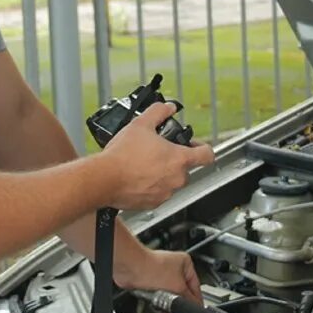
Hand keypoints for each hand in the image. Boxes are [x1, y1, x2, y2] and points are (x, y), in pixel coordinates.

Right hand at [100, 102, 215, 210]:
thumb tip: (167, 107)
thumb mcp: (141, 124)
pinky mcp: (152, 204)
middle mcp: (176, 179)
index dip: (203, 148)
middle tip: (159, 151)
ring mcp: (165, 193)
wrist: (104, 179)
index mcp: (179, 159)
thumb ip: (159, 112)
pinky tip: (137, 177)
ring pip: (171, 181)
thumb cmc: (123, 156)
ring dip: (162, 173)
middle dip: (175, 160)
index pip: (207, 155)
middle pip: (186, 168)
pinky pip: (157, 193)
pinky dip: (151, 186)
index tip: (195, 145)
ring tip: (144, 163)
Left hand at [115, 248, 202, 312]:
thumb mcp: (178, 287)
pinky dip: (159, 305)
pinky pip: (159, 298)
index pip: (195, 287)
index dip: (195, 303)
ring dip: (168, 309)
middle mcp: (174, 268)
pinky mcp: (151, 283)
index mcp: (185, 264)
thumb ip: (189, 300)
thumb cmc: (151, 268)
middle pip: (181, 294)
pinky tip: (159, 311)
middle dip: (179, 308)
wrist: (131, 269)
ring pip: (169, 297)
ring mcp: (162, 276)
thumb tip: (195, 308)